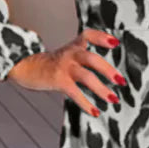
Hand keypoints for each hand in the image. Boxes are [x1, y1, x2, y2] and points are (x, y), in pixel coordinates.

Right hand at [6, 27, 124, 115]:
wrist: (27, 67)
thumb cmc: (53, 64)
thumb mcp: (68, 56)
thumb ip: (85, 59)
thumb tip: (110, 73)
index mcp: (74, 46)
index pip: (88, 35)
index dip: (101, 38)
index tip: (115, 43)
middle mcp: (70, 54)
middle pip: (92, 59)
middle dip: (108, 70)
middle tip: (121, 81)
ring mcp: (64, 67)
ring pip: (86, 77)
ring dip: (102, 89)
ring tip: (113, 99)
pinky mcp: (58, 80)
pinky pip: (75, 92)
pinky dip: (86, 103)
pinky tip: (95, 112)